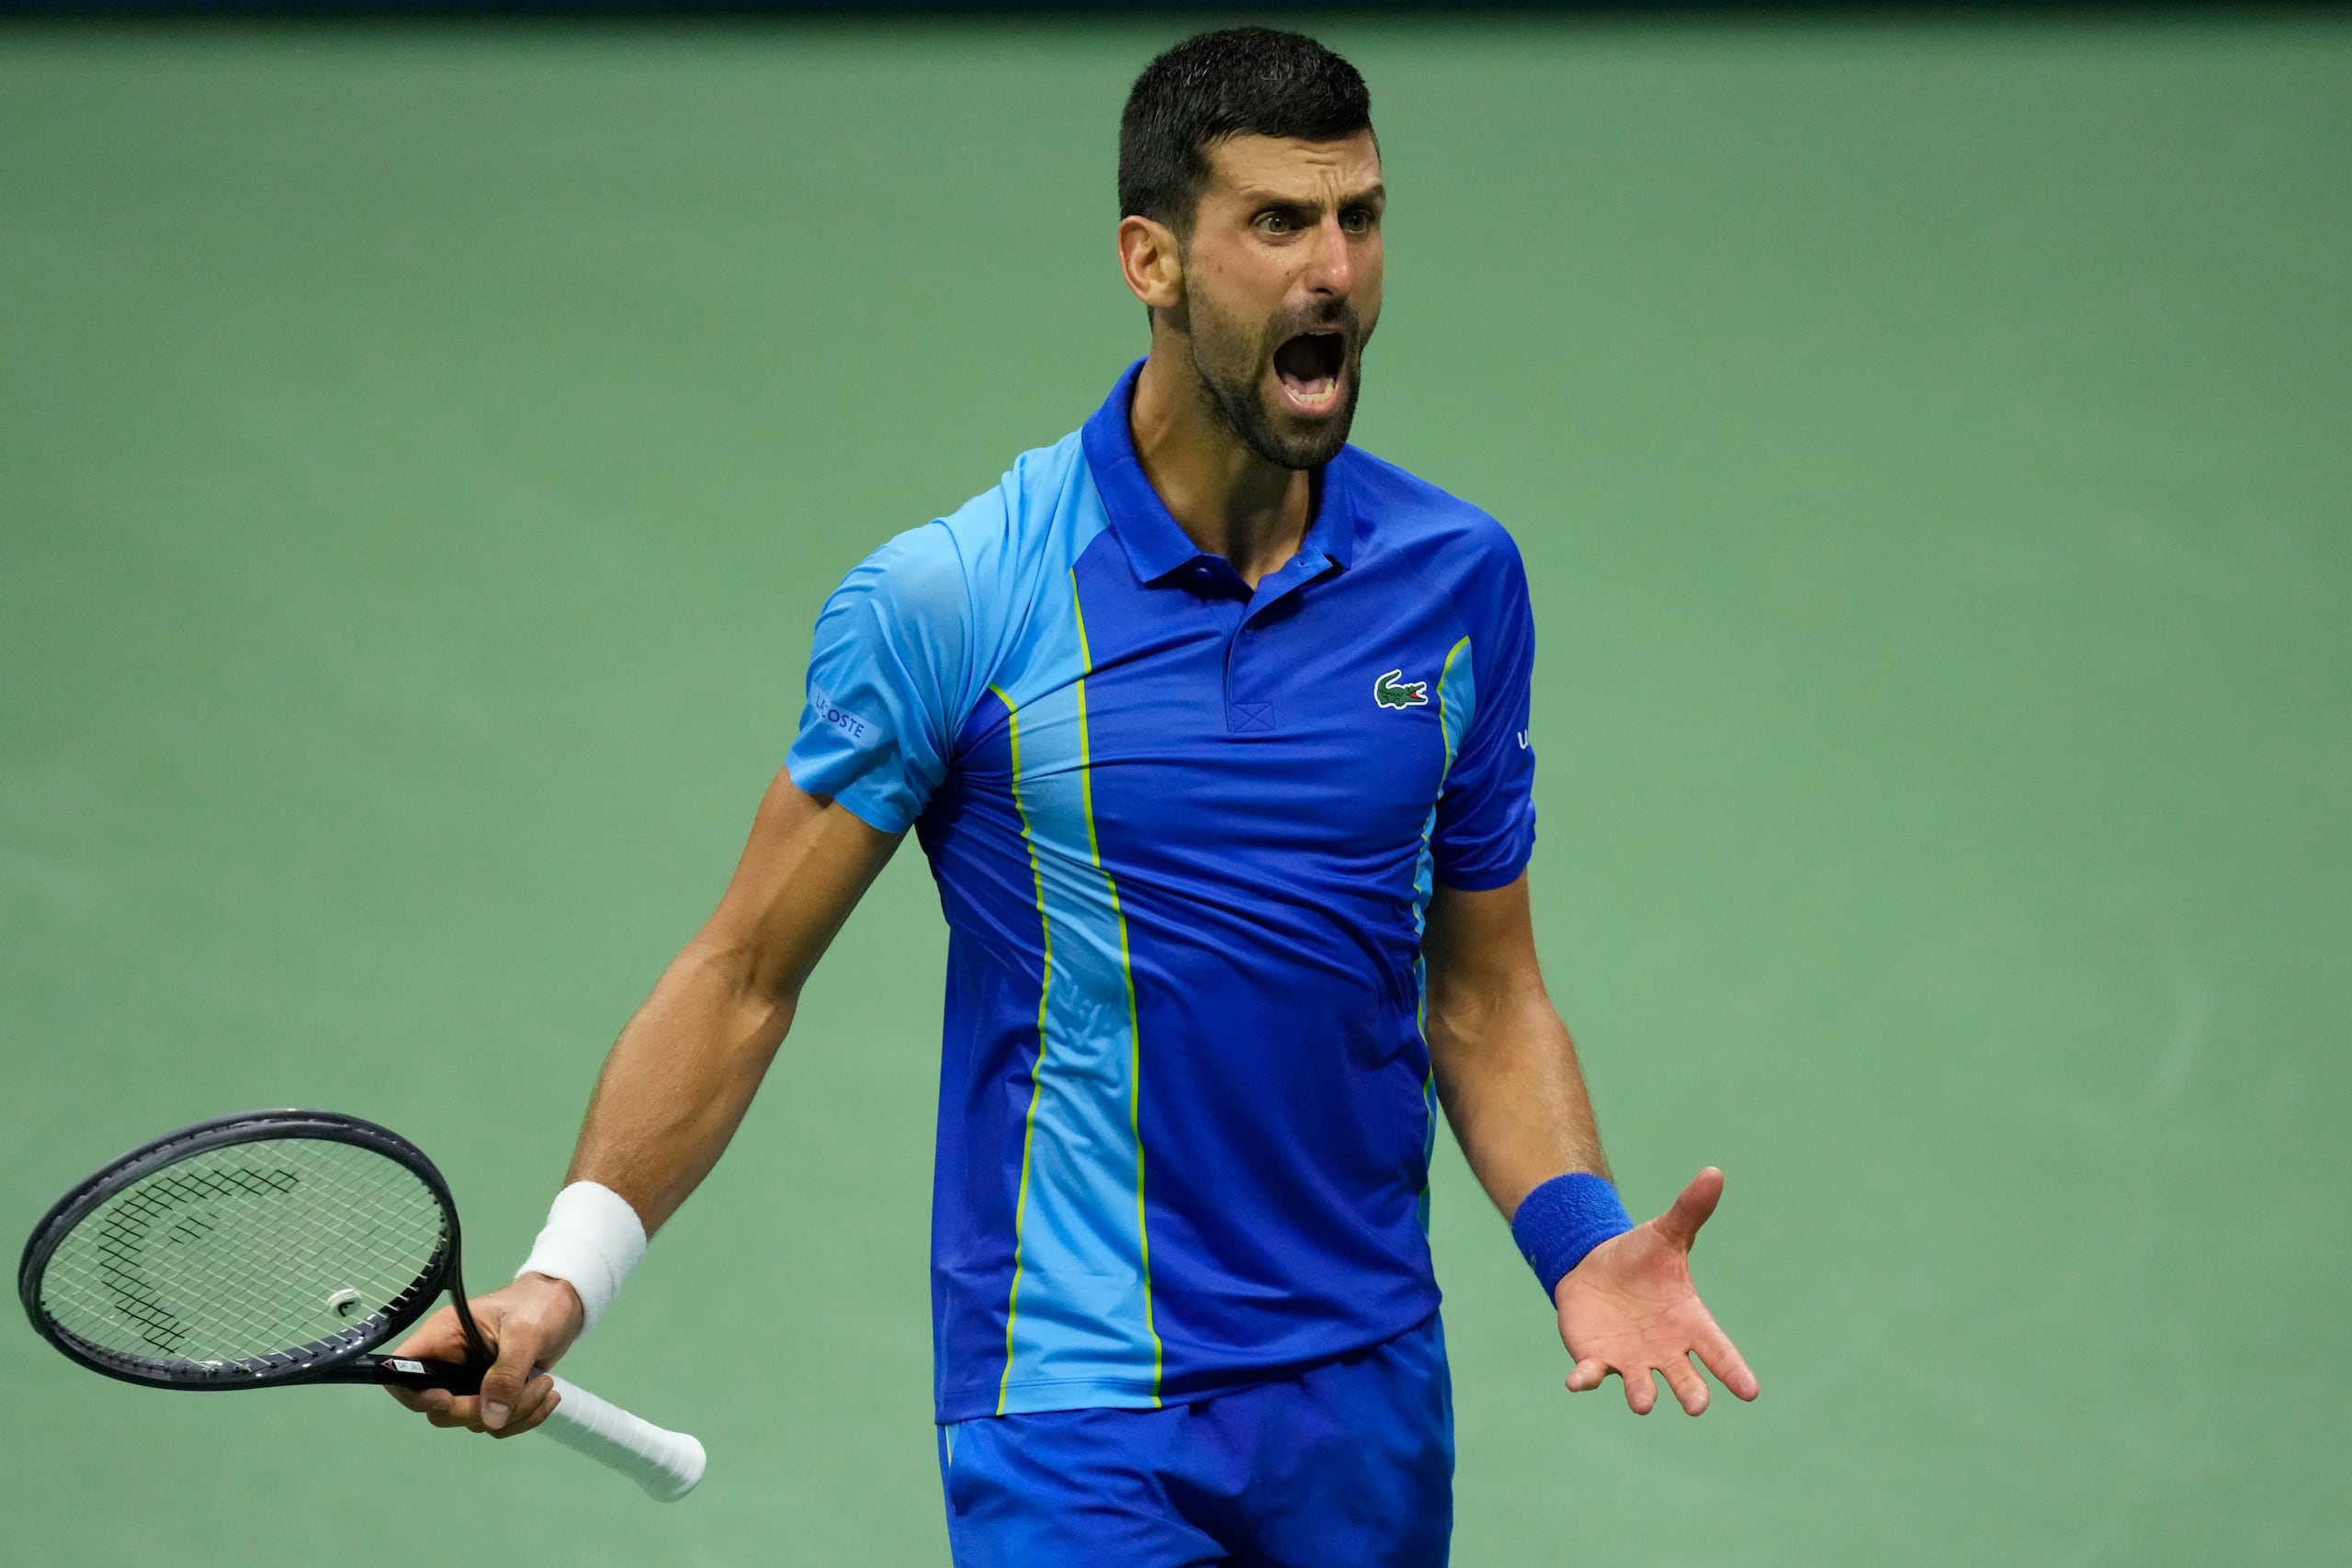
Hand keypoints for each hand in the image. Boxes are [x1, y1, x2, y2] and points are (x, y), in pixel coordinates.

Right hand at [381, 1273, 585, 1437]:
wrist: (567, 1305)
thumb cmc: (539, 1305)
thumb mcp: (525, 1333)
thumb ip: (506, 1374)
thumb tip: (491, 1419)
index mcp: (443, 1337)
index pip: (401, 1370)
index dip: (413, 1394)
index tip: (448, 1400)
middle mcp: (450, 1362)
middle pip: (439, 1408)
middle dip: (480, 1410)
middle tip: (520, 1392)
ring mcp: (470, 1381)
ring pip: (473, 1419)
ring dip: (512, 1414)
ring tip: (544, 1385)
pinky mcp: (493, 1393)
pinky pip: (497, 1421)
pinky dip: (522, 1417)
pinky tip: (547, 1398)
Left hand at [1555, 1166, 1758, 1415]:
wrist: (1594, 1266)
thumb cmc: (1640, 1257)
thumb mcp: (1665, 1232)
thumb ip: (1689, 1210)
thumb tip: (1713, 1172)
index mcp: (1689, 1322)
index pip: (1718, 1351)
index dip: (1734, 1371)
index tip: (1750, 1391)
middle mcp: (1664, 1349)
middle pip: (1685, 1378)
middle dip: (1691, 1392)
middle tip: (1696, 1405)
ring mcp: (1631, 1359)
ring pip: (1641, 1385)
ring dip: (1642, 1394)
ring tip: (1644, 1402)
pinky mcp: (1596, 1358)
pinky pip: (1591, 1374)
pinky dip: (1585, 1379)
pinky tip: (1576, 1382)